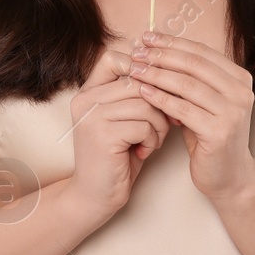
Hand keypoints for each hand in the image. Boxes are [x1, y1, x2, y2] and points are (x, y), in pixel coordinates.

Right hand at [66, 47, 171, 220]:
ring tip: (153, 139)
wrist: (96, 196)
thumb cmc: (117, 156)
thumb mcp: (125, 119)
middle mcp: (85, 99)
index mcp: (88, 91)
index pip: (113, 58)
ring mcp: (91, 116)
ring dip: (159, 123)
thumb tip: (169, 68)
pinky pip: (144, 124)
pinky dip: (152, 138)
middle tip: (167, 122)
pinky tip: (144, 151)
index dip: (142, 69)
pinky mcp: (102, 135)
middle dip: (161, 101)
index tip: (159, 89)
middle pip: (138, 80)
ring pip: (145, 102)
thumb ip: (136, 94)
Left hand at [128, 31, 254, 202]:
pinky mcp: (219, 132)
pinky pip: (183, 109)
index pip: (201, 51)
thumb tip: (155, 50)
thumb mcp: (204, 103)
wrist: (229, 176)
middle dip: (161, 55)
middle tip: (136, 51)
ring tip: (134, 70)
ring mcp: (233, 112)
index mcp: (240, 78)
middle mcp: (241, 91)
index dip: (172, 42)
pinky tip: (142, 92)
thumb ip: (190, 80)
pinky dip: (160, 98)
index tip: (147, 37)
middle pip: (194, 64)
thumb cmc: (211, 137)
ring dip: (156, 74)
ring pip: (186, 84)